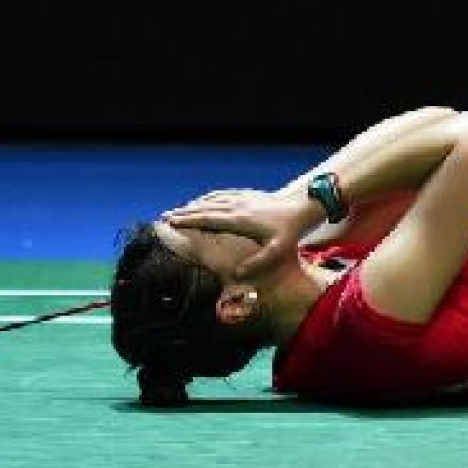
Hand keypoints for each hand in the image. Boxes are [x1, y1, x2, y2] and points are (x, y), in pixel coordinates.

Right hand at [162, 189, 318, 277]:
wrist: (303, 207)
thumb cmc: (290, 231)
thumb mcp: (277, 250)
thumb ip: (258, 262)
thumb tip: (238, 274)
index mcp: (240, 219)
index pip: (208, 218)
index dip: (188, 220)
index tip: (171, 222)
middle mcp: (237, 206)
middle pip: (205, 208)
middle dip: (184, 212)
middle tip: (164, 217)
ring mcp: (242, 198)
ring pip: (212, 199)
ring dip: (194, 204)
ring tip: (179, 211)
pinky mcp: (248, 194)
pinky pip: (223, 194)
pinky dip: (208, 197)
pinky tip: (203, 200)